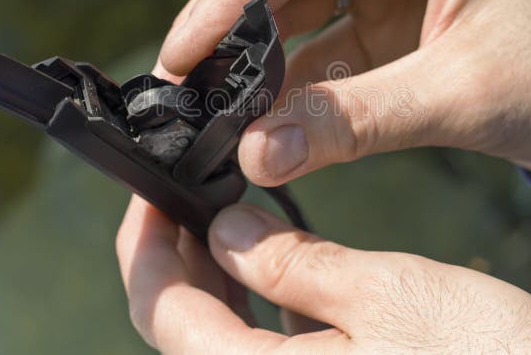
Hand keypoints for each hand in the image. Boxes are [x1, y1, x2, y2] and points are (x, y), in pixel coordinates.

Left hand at [117, 199, 530, 353]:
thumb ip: (291, 264)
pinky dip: (259, 300)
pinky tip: (275, 257)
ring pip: (220, 336)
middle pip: (183, 325)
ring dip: (214, 275)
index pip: (164, 311)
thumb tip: (226, 231)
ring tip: (222, 212)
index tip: (154, 191)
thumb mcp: (383, 292)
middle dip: (175, 255)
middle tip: (186, 192)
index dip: (147, 244)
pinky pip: (265, 347)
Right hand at [155, 0, 530, 178]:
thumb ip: (355, 122)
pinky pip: (323, 39)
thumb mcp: (462, 96)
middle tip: (181, 78)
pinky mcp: (393, 16)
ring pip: (297, 0)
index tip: (182, 53)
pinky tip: (259, 111)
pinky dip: (289, 76)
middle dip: (230, 20)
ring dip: (253, 51)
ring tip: (208, 99)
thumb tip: (255, 152)